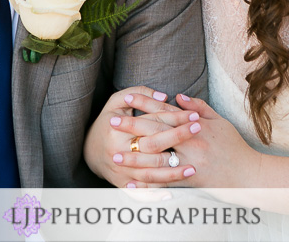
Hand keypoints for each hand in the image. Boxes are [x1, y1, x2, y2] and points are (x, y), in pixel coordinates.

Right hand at [84, 86, 199, 187]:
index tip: (194, 114)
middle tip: (199, 131)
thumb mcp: (116, 101)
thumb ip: (139, 93)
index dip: (174, 117)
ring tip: (194, 168)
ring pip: (151, 174)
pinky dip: (156, 194)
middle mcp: (120, 152)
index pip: (152, 123)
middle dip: (179, 138)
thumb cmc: (108, 122)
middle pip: (154, 147)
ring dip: (173, 173)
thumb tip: (164, 97)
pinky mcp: (122, 185)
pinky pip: (142, 192)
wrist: (89, 150)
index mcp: (118, 131)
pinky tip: (173, 193)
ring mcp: (121, 171)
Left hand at [123, 93, 258, 188]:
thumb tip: (178, 95)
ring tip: (115, 154)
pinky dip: (147, 184)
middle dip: (131, 127)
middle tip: (110, 122)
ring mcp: (190, 161)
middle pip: (155, 131)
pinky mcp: (191, 180)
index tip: (126, 98)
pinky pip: (165, 182)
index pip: (164, 110)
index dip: (144, 103)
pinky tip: (131, 183)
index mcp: (195, 124)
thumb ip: (198, 107)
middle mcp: (190, 141)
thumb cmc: (234, 147)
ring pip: (156, 158)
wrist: (249, 174)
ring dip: (134, 156)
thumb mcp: (219, 121)